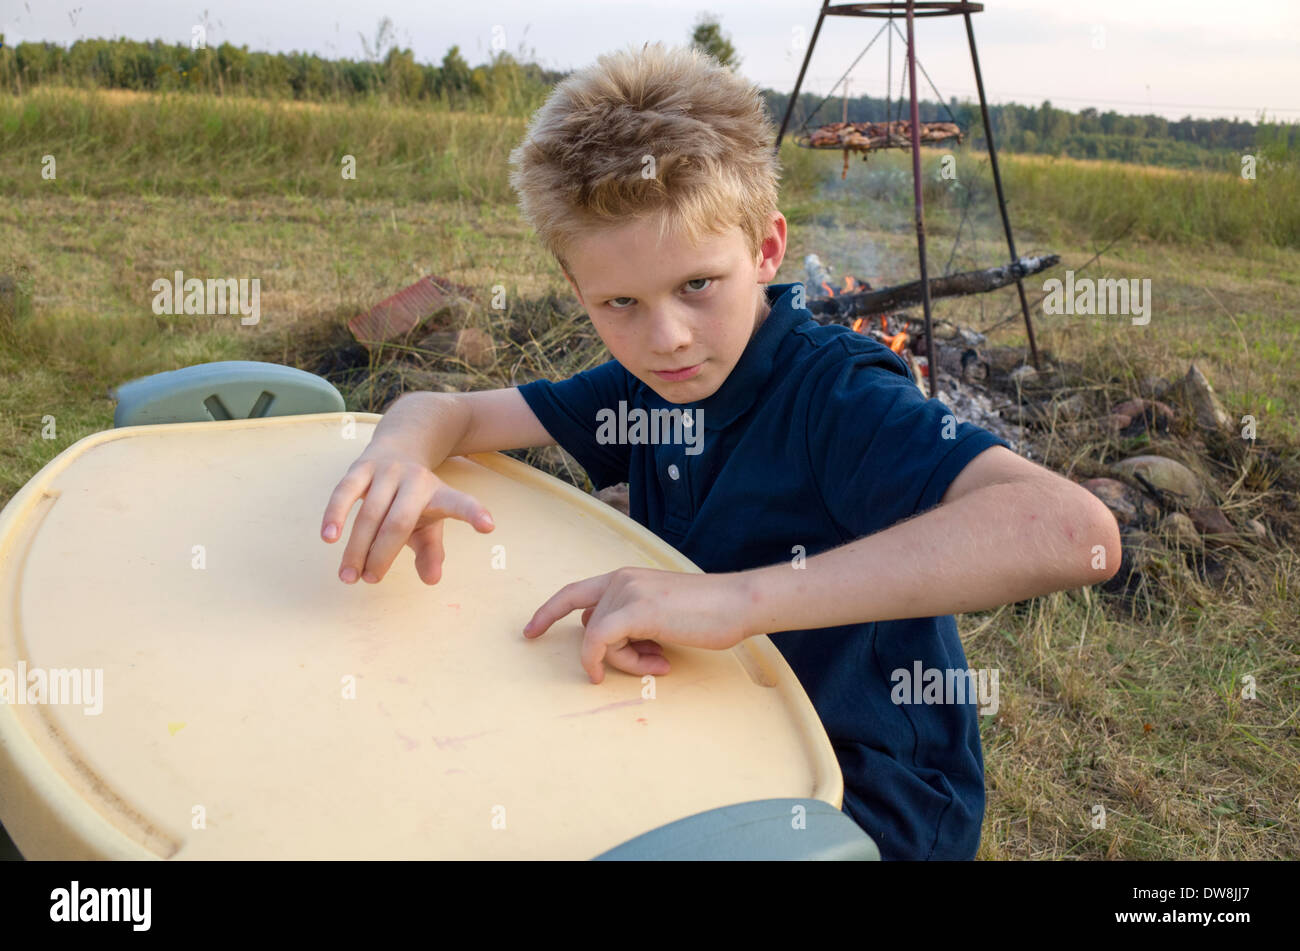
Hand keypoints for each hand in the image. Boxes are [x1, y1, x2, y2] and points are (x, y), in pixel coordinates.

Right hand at [321, 447, 493, 584]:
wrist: (401, 444)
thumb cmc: (415, 498)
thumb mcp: (430, 523)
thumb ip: (432, 552)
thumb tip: (432, 580)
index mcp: (440, 494)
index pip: (459, 504)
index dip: (473, 514)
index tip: (489, 525)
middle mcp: (416, 481)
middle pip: (399, 523)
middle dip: (383, 555)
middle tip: (371, 580)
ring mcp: (388, 471)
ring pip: (370, 512)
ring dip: (357, 547)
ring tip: (349, 576)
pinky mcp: (362, 467)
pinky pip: (345, 491)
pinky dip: (336, 514)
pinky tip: (329, 537)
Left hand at [522, 567, 750, 683]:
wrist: (738, 603)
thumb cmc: (709, 614)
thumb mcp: (663, 614)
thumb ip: (634, 623)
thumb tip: (614, 648)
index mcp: (627, 576)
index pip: (576, 593)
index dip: (549, 612)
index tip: (531, 631)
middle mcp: (621, 579)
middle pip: (590, 624)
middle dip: (603, 653)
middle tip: (622, 669)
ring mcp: (626, 592)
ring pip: (599, 638)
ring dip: (626, 660)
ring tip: (660, 661)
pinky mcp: (634, 610)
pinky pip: (599, 642)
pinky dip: (602, 661)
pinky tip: (625, 670)